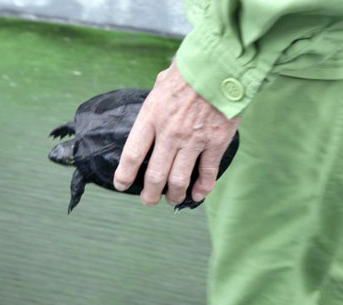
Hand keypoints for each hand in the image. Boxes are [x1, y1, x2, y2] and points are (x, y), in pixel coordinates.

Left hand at [113, 61, 239, 205]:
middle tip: (148, 201)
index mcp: (152, 116)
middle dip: (149, 194)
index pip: (132, 154)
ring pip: (179, 180)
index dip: (124, 175)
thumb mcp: (162, 82)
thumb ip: (155, 99)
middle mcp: (170, 133)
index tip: (121, 185)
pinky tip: (197, 195)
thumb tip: (152, 104)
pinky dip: (202, 189)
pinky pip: (207, 174)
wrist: (222, 65)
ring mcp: (194, 141)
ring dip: (174, 195)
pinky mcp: (216, 143)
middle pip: (155, 175)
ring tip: (172, 200)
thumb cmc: (190, 70)